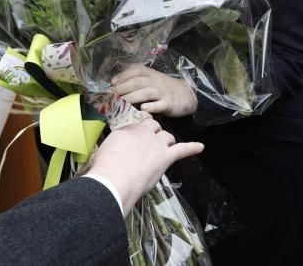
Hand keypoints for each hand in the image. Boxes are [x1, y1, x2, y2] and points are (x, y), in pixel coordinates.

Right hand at [88, 119, 202, 213]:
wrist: (114, 178)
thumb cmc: (104, 168)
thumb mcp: (103, 151)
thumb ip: (111, 147)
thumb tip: (109, 152)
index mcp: (127, 129)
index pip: (139, 124)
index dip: (142, 130)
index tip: (141, 134)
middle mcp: (143, 132)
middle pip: (155, 128)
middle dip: (155, 134)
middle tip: (151, 144)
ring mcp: (156, 144)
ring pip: (168, 137)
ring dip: (168, 142)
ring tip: (166, 150)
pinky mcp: (166, 157)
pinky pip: (182, 150)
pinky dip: (192, 148)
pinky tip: (200, 147)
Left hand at [110, 65, 197, 116]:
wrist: (186, 95)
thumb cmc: (163, 88)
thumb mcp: (152, 79)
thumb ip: (137, 79)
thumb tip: (115, 85)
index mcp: (150, 73)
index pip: (136, 71)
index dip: (123, 75)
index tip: (112, 83)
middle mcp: (155, 81)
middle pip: (138, 82)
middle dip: (123, 88)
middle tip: (112, 95)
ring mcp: (162, 92)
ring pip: (146, 93)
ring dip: (132, 97)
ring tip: (121, 102)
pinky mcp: (168, 104)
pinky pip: (159, 105)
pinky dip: (151, 106)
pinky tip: (142, 109)